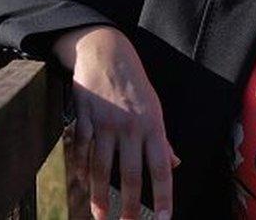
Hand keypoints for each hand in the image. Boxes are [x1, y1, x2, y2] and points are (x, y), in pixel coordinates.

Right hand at [54, 26, 179, 219]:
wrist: (106, 52)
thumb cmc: (135, 84)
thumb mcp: (155, 108)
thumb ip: (162, 140)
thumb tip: (174, 164)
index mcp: (153, 125)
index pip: (162, 167)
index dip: (165, 195)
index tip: (166, 218)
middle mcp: (131, 127)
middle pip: (131, 174)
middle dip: (131, 205)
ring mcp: (106, 123)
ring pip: (103, 167)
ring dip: (101, 196)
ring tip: (101, 217)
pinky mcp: (84, 119)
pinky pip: (83, 151)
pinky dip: (82, 170)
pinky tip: (84, 186)